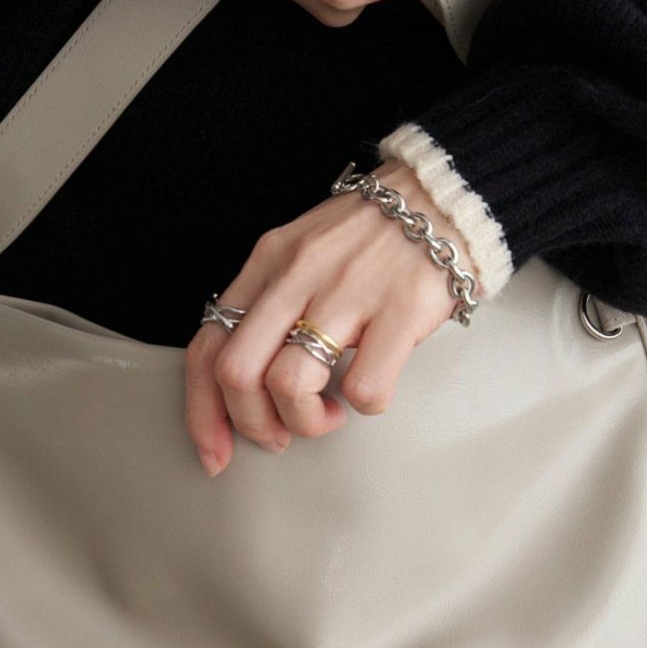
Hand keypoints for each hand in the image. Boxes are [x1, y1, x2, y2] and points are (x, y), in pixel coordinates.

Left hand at [184, 161, 474, 474]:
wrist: (444, 196)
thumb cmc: (372, 238)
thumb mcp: (302, 254)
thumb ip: (269, 304)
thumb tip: (242, 382)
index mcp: (266, 263)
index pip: (207, 347)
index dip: (202, 413)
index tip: (215, 451)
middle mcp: (296, 274)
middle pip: (236, 372)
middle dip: (253, 424)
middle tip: (282, 432)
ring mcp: (348, 291)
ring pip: (289, 384)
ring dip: (307, 421)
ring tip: (331, 412)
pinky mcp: (401, 309)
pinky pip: (364, 387)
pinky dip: (364, 406)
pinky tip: (373, 388)